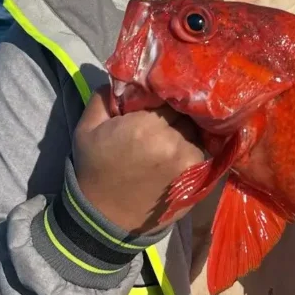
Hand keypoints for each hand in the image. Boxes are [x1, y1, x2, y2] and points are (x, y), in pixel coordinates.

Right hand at [72, 87, 205, 234]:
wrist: (106, 218)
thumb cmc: (95, 170)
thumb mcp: (87, 129)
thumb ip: (104, 96)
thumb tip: (127, 76)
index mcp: (146, 125)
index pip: (171, 94)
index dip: (166, 95)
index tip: (159, 100)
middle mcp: (174, 141)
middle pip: (189, 112)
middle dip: (181, 111)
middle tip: (168, 117)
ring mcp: (191, 161)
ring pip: (200, 131)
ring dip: (191, 130)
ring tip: (175, 135)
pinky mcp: (201, 178)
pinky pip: (206, 152)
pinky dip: (198, 148)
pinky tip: (185, 150)